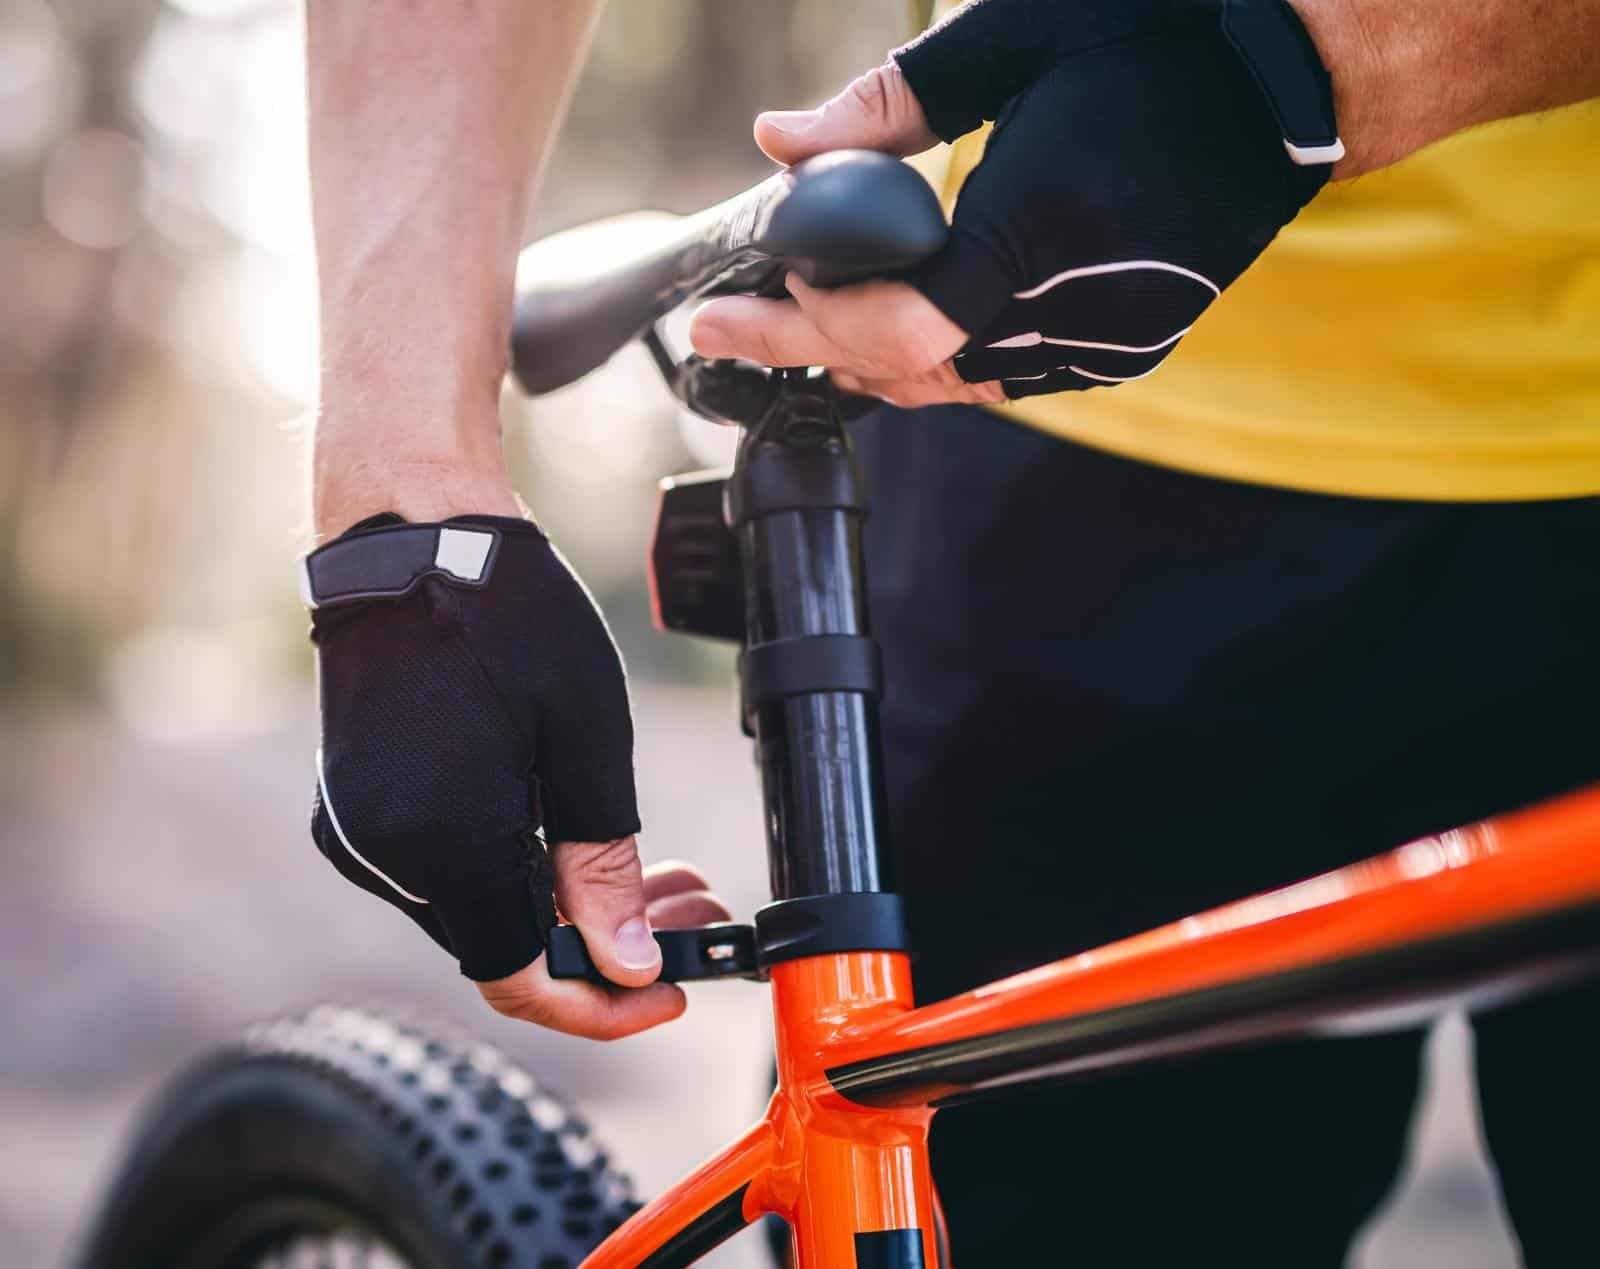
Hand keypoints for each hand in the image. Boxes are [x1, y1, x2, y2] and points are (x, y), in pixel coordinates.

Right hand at [309, 512, 692, 1039]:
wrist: (410, 533)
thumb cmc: (507, 613)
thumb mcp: (586, 736)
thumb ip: (602, 863)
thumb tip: (626, 964)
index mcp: (443, 844)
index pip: (523, 980)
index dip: (603, 1003)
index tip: (671, 990)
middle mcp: (386, 857)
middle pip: (505, 950)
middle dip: (605, 946)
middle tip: (693, 913)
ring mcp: (361, 834)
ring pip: (481, 913)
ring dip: (567, 907)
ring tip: (661, 872)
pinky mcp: (358, 808)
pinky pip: (448, 871)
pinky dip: (518, 872)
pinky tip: (579, 842)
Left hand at [692, 0, 1338, 404]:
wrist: (1296, 77)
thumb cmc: (1160, 36)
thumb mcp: (1015, 42)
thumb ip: (887, 105)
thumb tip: (777, 141)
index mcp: (1044, 228)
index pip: (899, 327)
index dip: (814, 324)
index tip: (751, 297)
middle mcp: (1078, 307)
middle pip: (914, 371)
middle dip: (815, 349)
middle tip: (733, 335)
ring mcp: (1111, 340)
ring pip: (959, 386)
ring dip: (875, 364)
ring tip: (799, 340)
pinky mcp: (1132, 347)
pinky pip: (1012, 380)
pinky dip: (943, 363)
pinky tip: (896, 341)